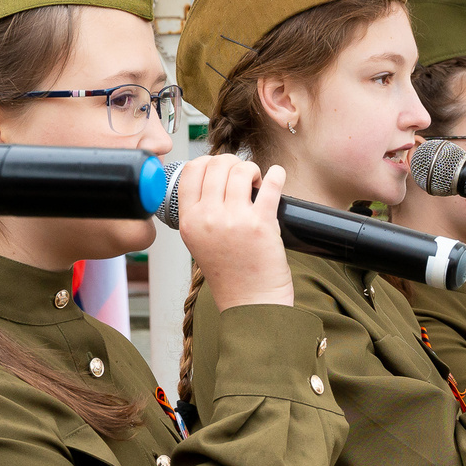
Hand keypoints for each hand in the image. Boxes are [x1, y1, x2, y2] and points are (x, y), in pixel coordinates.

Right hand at [174, 156, 293, 309]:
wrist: (250, 304)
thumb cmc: (229, 274)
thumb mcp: (198, 242)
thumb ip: (200, 211)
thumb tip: (214, 174)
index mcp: (188, 221)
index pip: (190, 171)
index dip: (207, 161)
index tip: (219, 168)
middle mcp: (207, 218)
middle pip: (216, 165)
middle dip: (233, 163)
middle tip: (244, 176)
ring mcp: (234, 220)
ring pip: (241, 170)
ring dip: (252, 169)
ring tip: (258, 182)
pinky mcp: (261, 224)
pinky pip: (271, 184)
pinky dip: (276, 174)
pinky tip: (277, 176)